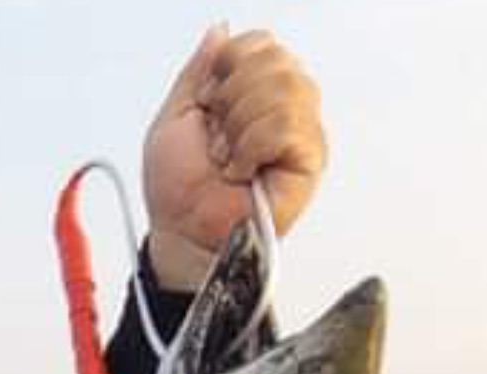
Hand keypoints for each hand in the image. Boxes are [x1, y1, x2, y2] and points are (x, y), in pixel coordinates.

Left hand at [143, 25, 327, 290]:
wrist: (182, 231)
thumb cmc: (179, 188)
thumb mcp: (178, 112)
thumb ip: (200, 69)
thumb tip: (221, 30)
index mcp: (257, 92)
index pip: (262, 43)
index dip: (226, 67)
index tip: (208, 107)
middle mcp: (285, 108)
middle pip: (276, 58)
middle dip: (231, 98)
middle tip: (218, 138)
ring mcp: (301, 134)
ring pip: (284, 87)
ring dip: (240, 126)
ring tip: (230, 158)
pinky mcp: (309, 161)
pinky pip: (286, 125)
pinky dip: (251, 147)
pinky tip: (242, 171)